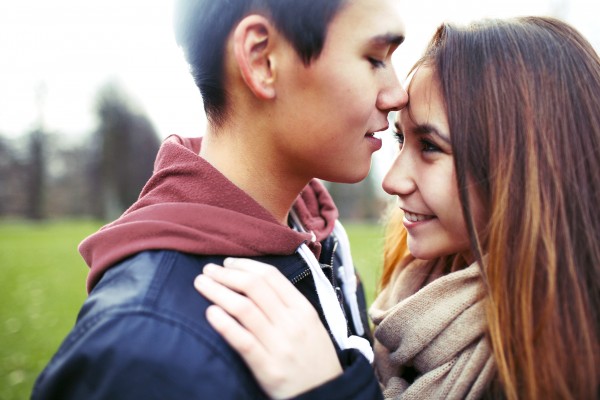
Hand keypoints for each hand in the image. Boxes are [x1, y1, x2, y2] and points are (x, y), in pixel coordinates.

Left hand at [194, 258, 342, 398]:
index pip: (271, 276)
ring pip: (244, 309)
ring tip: (200, 285)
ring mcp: (280, 345)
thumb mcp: (311, 325)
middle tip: (207, 270)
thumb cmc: (313, 357)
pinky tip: (210, 313)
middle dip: (226, 274)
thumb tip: (255, 281)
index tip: (227, 263)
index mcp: (303, 309)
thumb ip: (288, 304)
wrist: (327, 395)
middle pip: (254, 287)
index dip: (245, 265)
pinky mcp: (268, 368)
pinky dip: (224, 324)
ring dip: (218, 292)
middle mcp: (292, 323)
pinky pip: (243, 341)